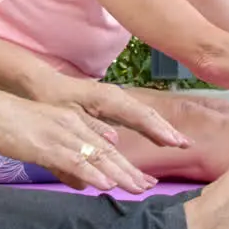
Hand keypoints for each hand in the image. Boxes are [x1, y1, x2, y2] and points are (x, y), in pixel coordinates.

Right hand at [0, 94, 156, 193]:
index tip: (142, 180)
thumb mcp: (43, 142)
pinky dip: (93, 172)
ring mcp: (62, 135)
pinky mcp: (48, 144)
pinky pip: (75, 160)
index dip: (125, 165)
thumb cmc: (11, 124)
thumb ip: (65, 164)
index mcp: (73, 123)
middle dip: (130, 172)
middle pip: (108, 153)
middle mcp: (74, 127)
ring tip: (138, 188)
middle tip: (149, 187)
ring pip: (97, 157)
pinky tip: (106, 183)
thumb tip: (84, 185)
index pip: (106, 147)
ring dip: (120, 174)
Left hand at [34, 75, 190, 148]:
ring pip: (144, 113)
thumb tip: (114, 141)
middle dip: (166, 129)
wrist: (42, 84)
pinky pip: (137, 115)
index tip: (174, 142)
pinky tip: (161, 137)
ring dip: (162, 128)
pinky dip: (151, 126)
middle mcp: (115, 96)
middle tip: (186, 144)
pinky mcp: (113, 105)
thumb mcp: (66, 115)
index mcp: (106, 98)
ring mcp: (116, 99)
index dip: (157, 129)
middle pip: (146, 113)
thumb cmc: (52, 99)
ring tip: (180, 142)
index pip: (138, 115)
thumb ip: (89, 128)